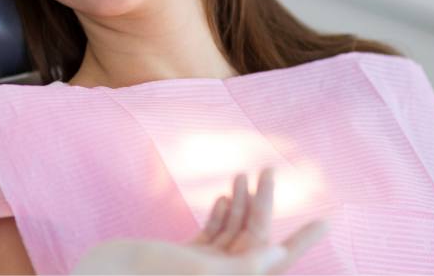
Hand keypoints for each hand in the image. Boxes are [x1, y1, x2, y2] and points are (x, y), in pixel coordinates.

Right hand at [72, 168, 328, 274]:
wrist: (105, 273)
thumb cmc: (148, 275)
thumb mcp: (199, 270)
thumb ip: (241, 266)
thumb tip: (279, 256)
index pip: (276, 260)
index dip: (303, 241)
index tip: (328, 220)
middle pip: (254, 238)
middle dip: (265, 204)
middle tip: (272, 169)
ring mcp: (203, 267)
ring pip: (233, 232)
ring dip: (242, 202)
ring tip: (249, 174)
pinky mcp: (185, 257)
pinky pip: (212, 235)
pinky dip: (221, 213)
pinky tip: (226, 195)